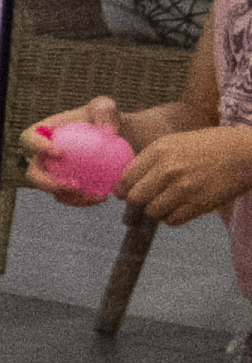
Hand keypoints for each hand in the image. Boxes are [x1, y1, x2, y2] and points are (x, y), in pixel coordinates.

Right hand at [20, 97, 121, 205]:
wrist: (118, 138)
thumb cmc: (106, 120)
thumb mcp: (106, 107)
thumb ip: (104, 112)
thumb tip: (107, 131)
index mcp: (40, 135)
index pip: (28, 139)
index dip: (36, 147)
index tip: (60, 153)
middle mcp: (40, 158)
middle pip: (33, 174)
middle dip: (46, 183)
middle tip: (72, 184)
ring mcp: (52, 176)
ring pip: (52, 192)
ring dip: (68, 197)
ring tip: (90, 195)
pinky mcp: (67, 189)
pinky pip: (70, 199)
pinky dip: (84, 201)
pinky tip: (103, 197)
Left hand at [112, 122, 251, 225]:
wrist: (245, 152)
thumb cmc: (210, 146)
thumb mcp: (175, 142)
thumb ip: (150, 159)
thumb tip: (125, 181)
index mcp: (159, 150)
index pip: (126, 178)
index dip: (123, 189)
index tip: (125, 194)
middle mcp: (168, 169)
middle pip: (135, 198)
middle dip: (136, 204)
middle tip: (143, 203)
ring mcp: (184, 187)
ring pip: (153, 212)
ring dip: (157, 211)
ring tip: (168, 203)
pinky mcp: (199, 203)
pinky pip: (172, 220)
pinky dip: (173, 218)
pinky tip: (181, 208)